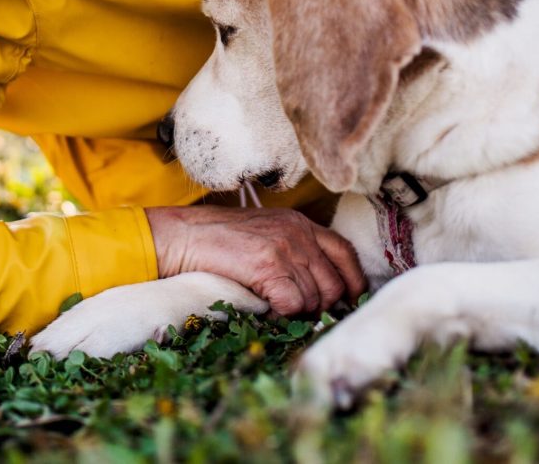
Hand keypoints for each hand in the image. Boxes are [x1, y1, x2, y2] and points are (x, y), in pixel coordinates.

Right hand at [145, 206, 365, 316]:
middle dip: (320, 307)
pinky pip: (292, 305)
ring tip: (272, 308)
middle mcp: (298, 233)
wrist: (185, 235)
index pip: (345, 252)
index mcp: (299, 223)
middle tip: (296, 313)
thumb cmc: (218, 240)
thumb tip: (318, 291)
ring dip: (295, 313)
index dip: (353, 281)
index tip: (348, 301)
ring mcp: (285, 248)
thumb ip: (293, 251)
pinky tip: (264, 310)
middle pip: (334, 284)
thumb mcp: (264, 234)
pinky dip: (280, 316)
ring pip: (314, 299)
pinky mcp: (269, 266)